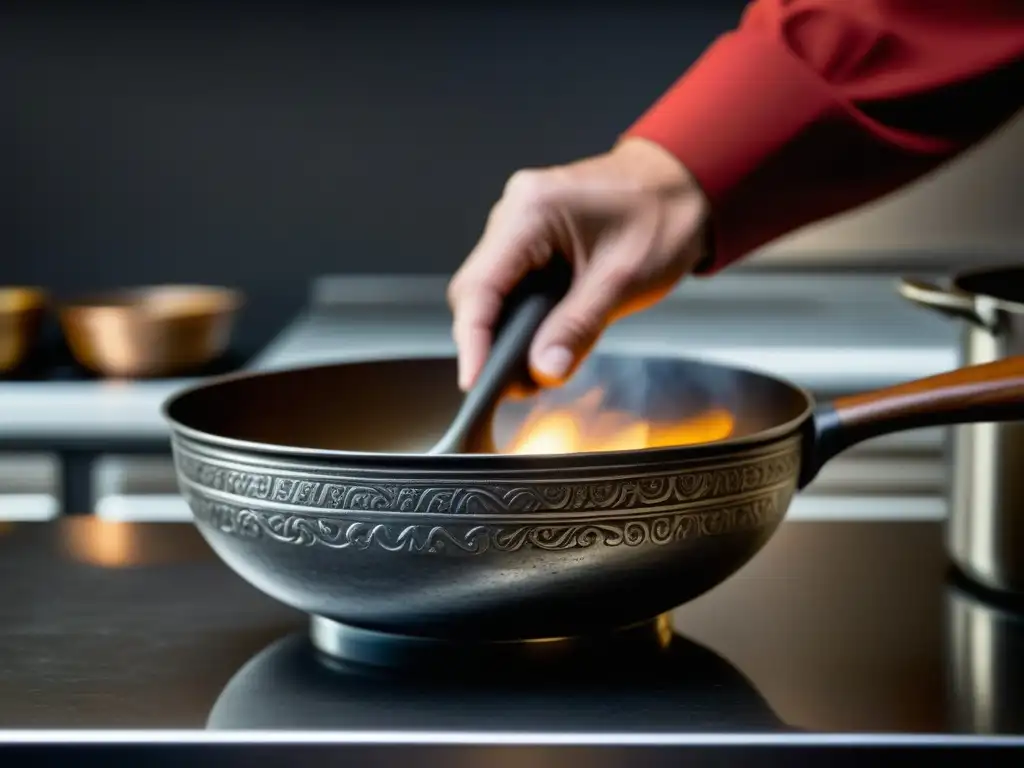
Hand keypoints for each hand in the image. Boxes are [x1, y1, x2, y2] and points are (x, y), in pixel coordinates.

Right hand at [447, 137, 710, 390]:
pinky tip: (542, 340)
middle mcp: (515, 212)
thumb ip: (578, 327)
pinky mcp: (530, 236)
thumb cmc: (663, 218)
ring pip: (491, 291)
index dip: (472, 340)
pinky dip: (521, 317)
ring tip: (533, 369)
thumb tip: (544, 369)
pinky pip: (511, 283)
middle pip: (476, 291)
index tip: (476, 382)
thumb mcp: (623, 281)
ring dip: (506, 332)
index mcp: (532, 212)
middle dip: (489, 342)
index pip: (480, 286)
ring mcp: (519, 222)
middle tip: (517, 385)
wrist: (685, 186)